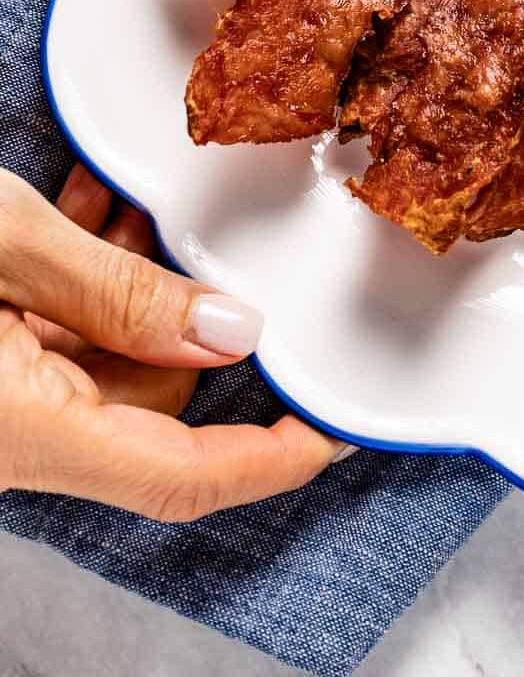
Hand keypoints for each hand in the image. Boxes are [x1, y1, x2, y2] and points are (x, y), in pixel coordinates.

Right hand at [0, 164, 342, 518]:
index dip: (273, 457)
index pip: (181, 476)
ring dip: (129, 280)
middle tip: (187, 226)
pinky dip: (81, 284)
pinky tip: (87, 214)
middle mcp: (15, 441)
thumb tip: (230, 329)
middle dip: (185, 308)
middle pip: (151, 397)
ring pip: (107, 360)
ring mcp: (0, 410)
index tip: (337, 427)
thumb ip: (120, 291)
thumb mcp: (6, 245)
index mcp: (28, 434)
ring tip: (124, 200)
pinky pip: (58, 342)